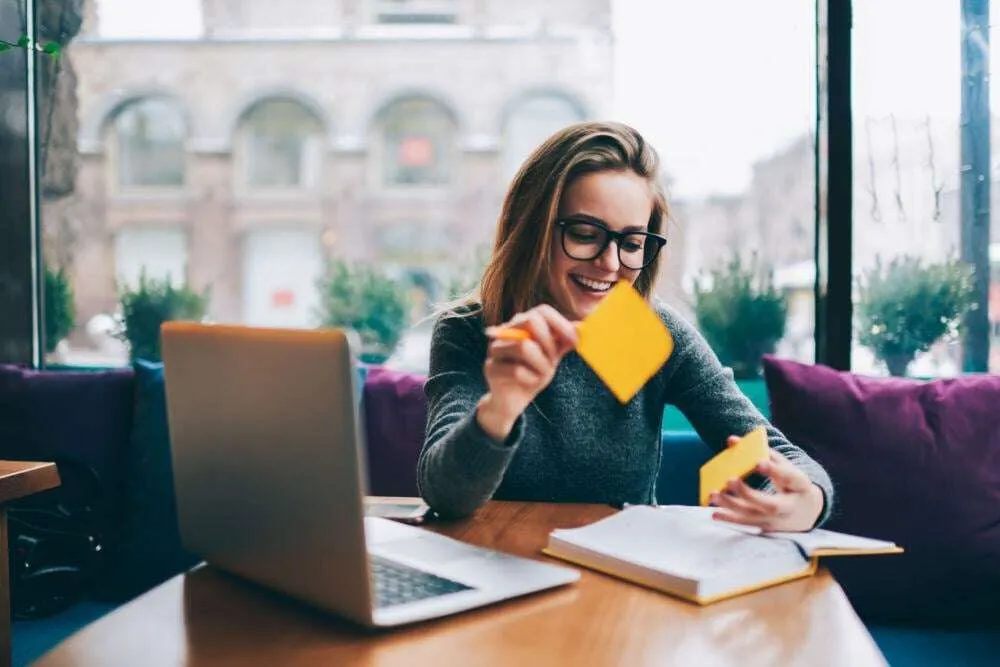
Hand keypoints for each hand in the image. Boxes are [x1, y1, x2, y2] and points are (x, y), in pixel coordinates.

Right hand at [476, 305, 577, 441]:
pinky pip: (517, 370)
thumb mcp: (552, 357)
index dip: (561, 324)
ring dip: (541, 364)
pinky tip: (529, 383)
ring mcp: (495, 349)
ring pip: (524, 347)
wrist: (512, 400)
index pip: (542, 310)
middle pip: (530, 321)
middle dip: (549, 342)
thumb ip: (563, 342)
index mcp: (522, 324)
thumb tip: (580, 327)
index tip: (575, 341)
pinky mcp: (491, 368)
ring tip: (542, 374)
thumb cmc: (532, 374)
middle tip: (553, 359)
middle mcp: (506, 331)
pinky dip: (530, 379)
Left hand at [709, 438, 824, 531]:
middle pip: (770, 505)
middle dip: (748, 494)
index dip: (773, 470)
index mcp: (799, 485)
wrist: (807, 511)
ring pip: (754, 516)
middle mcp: (790, 507)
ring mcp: (778, 521)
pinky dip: (730, 519)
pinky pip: (746, 524)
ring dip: (731, 506)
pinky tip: (714, 514)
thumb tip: (731, 440)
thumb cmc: (791, 482)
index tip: (758, 462)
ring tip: (713, 494)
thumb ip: (761, 451)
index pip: (788, 478)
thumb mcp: (784, 465)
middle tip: (729, 480)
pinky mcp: (766, 527)